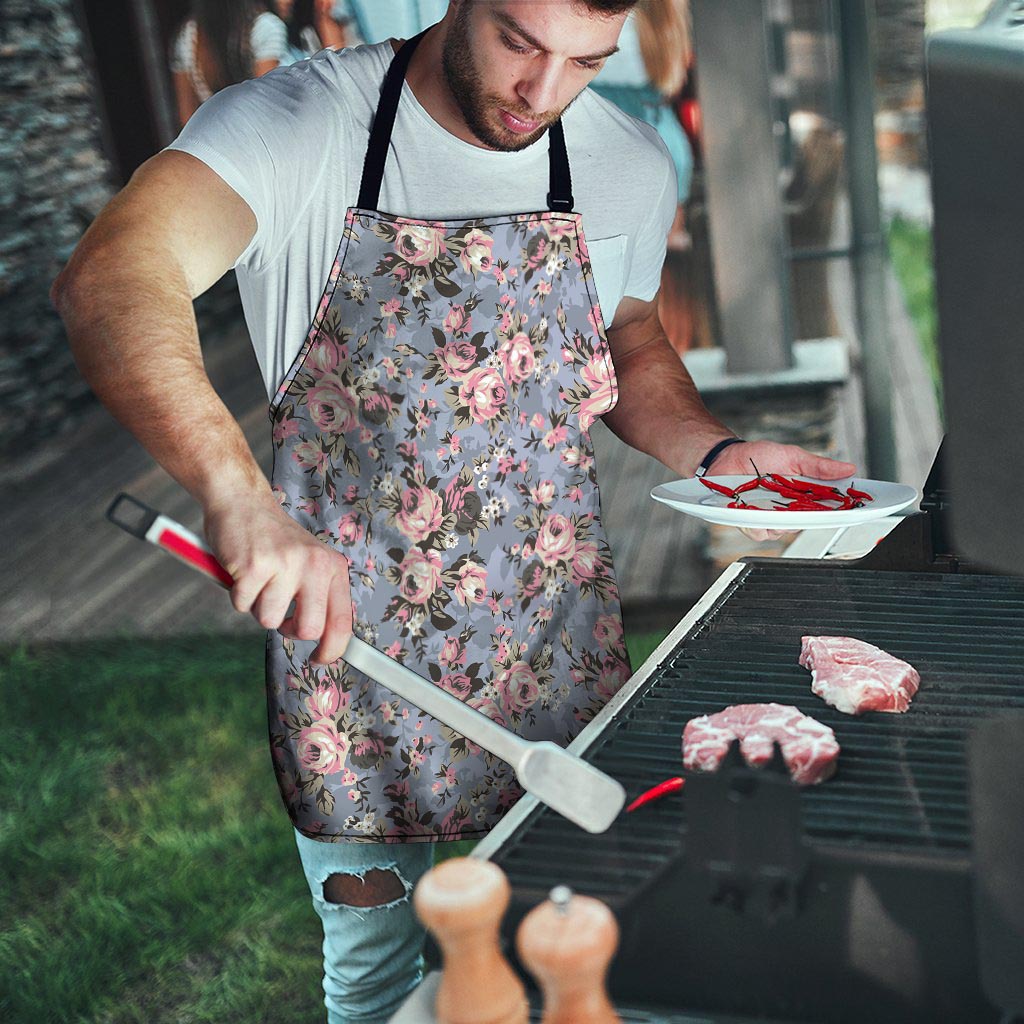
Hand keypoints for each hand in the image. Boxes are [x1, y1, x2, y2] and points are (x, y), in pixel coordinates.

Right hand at [204, 492, 352, 664]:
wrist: (243, 502)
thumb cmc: (274, 539)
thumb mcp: (309, 562)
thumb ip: (319, 595)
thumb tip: (325, 641)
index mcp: (332, 567)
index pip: (342, 620)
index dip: (333, 649)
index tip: (320, 659)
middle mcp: (314, 565)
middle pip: (308, 629)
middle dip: (289, 630)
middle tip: (279, 612)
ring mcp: (285, 564)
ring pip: (269, 620)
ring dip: (258, 607)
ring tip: (259, 580)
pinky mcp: (254, 566)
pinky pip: (242, 605)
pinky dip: (237, 595)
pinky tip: (242, 572)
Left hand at [707, 440, 856, 542]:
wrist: (727, 458)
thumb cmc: (759, 457)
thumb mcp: (793, 456)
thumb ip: (819, 466)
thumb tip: (848, 468)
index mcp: (804, 495)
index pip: (829, 508)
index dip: (843, 511)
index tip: (856, 509)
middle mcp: (790, 510)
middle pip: (808, 523)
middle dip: (810, 516)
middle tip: (805, 502)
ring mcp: (771, 518)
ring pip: (784, 531)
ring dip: (779, 518)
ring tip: (770, 499)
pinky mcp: (751, 523)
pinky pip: (760, 532)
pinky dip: (757, 522)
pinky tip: (752, 508)